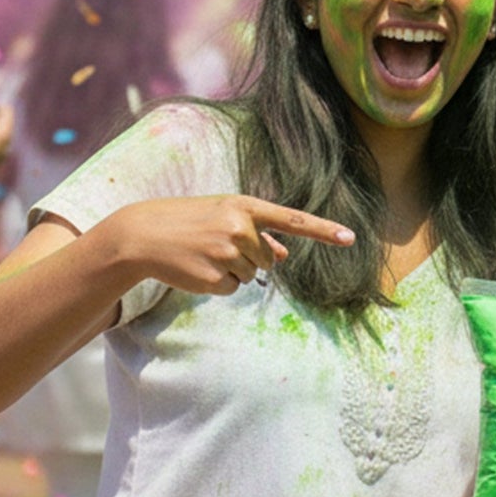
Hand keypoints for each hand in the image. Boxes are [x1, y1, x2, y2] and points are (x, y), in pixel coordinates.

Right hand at [102, 195, 354, 296]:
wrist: (145, 234)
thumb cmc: (190, 221)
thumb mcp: (225, 217)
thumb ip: (258, 233)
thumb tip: (284, 255)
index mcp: (246, 206)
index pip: (293, 219)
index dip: (323, 230)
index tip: (350, 238)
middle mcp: (241, 228)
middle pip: (267, 259)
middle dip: (247, 257)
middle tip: (216, 245)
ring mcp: (228, 253)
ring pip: (250, 275)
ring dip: (232, 270)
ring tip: (204, 254)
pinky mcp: (214, 277)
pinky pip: (232, 289)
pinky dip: (217, 284)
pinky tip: (198, 269)